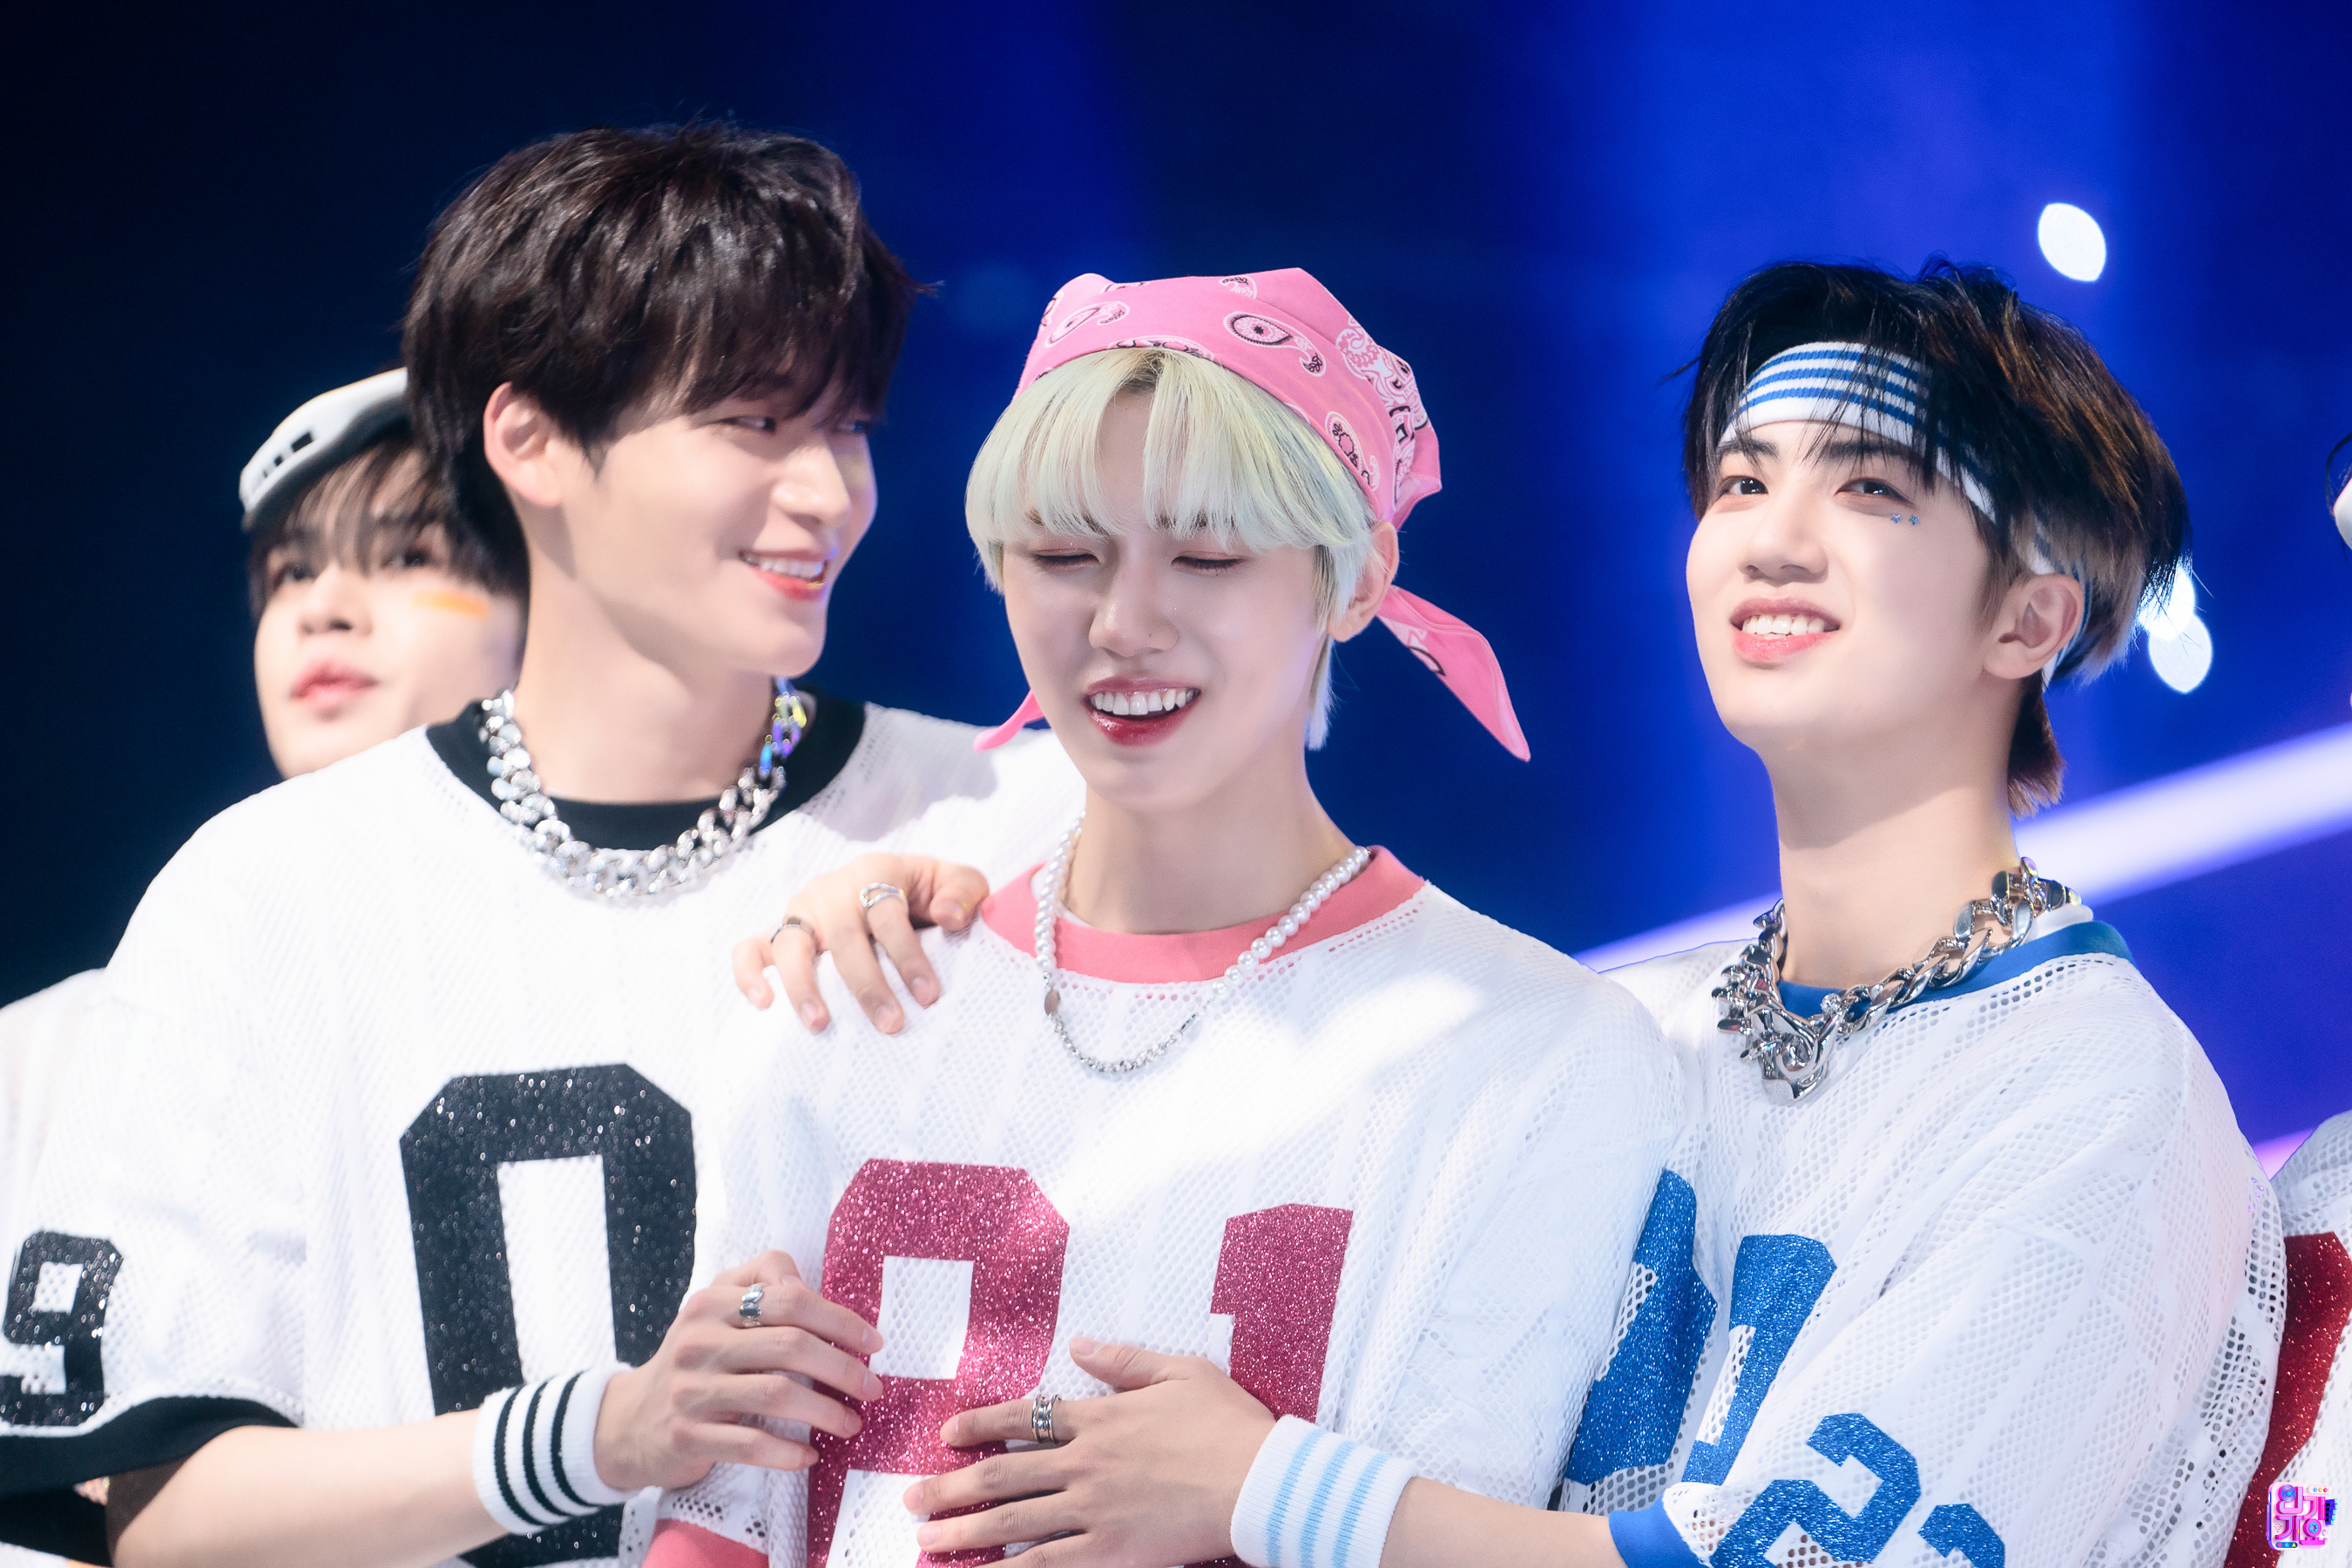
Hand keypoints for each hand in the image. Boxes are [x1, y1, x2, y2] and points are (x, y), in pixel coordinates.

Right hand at [592, 1252, 884, 1491]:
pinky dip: (788, 1452)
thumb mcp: (717, 1308)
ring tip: (852, 1423)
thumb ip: (761, 1281)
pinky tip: (810, 1455)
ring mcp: (691, 1390)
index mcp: (711, 1302)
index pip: (789, 1299)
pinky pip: (751, 1444)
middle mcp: (699, 1341)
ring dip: (826, 1411)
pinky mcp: (687, 1435)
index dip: (839, 1320)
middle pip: (790, 1345)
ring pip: (776, 1394)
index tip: (873, 1342)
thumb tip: (808, 1286)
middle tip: (873, 1388)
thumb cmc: (696, 1358)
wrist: (630, 1420)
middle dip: (843, 1368)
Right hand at [731, 854, 992, 1033]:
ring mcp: (801, 909)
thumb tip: (950, 916)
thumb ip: (964, 892)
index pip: (887, 913)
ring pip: (790, 943)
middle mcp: (832, 887)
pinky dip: (749, 974)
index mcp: (876, 870)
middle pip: (843, 935)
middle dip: (867, 984)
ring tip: (821, 1025)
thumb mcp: (959, 884)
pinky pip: (750, 949)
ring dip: (803, 985)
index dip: (908, 956)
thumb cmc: (930, 894)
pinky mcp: (779, 931)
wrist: (897, 889)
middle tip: (890, 1024)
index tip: (929, 996)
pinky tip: (763, 1005)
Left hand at [900, 1338, 1275, 1567]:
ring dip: (962, 1531)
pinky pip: (1046, 1564)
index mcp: (1100, 1417)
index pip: (1022, 1418)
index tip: (946, 1435)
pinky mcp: (1109, 1551)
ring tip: (924, 1540)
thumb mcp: (1179, 1372)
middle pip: (1002, 1473)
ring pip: (1011, 1521)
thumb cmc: (1228, 1423)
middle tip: (910, 1498)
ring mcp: (1092, 1510)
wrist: (1261, 1479)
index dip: (978, 1426)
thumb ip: (1124, 1360)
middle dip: (949, 1486)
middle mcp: (1084, 1463)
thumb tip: (1079, 1344)